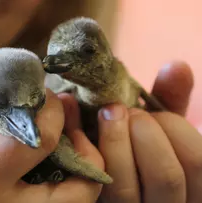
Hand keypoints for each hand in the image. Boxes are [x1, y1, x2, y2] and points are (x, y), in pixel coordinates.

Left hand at [95, 61, 201, 202]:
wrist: (111, 166)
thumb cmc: (143, 144)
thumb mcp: (160, 126)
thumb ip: (171, 100)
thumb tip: (177, 65)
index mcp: (190, 184)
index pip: (197, 162)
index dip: (175, 129)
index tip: (150, 111)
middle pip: (165, 177)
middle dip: (146, 134)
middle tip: (124, 111)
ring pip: (126, 190)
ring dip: (115, 144)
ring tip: (107, 115)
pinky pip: (90, 187)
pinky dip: (83, 154)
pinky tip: (77, 129)